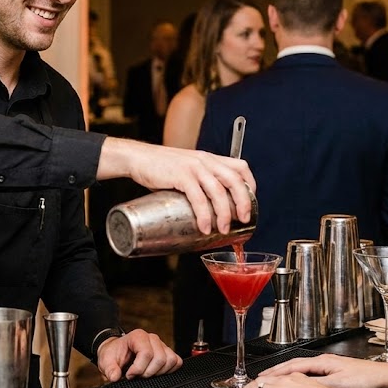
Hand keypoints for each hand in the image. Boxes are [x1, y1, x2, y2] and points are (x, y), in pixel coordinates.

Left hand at [95, 329, 181, 381]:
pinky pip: (177, 362)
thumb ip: (110, 368)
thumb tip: (115, 376)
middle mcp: (152, 338)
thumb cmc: (114, 354)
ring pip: (170, 360)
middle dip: (148, 372)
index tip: (129, 375)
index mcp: (138, 336)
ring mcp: (161, 345)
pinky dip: (169, 370)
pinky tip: (156, 373)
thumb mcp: (106, 361)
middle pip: (160, 358)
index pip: (146, 353)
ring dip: (159, 372)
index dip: (139, 368)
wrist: (117, 352)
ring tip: (146, 374)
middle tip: (138, 376)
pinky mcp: (167, 353)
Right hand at [98, 138, 256, 234]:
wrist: (138, 157)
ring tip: (222, 229)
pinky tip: (204, 226)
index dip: (250, 185)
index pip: (240, 167)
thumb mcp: (186, 168)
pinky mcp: (181, 175)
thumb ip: (198, 180)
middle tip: (242, 220)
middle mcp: (205, 161)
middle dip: (243, 203)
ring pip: (218, 192)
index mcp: (209, 159)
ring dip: (223, 213)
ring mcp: (193, 167)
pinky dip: (203, 214)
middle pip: (234, 181)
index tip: (250, 203)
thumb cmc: (160, 166)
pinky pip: (198, 197)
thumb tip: (208, 206)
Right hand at [254, 354, 387, 387]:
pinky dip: (296, 375)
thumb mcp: (338, 384)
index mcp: (321, 361)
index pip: (293, 366)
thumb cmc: (364, 378)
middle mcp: (322, 360)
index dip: (276, 372)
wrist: (381, 376)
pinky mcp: (332, 369)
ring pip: (300, 368)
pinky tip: (295, 379)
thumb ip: (318, 384)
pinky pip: (307, 371)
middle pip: (293, 364)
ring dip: (285, 372)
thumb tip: (300, 385)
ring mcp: (327, 364)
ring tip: (272, 377)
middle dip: (276, 370)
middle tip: (261, 377)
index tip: (263, 377)